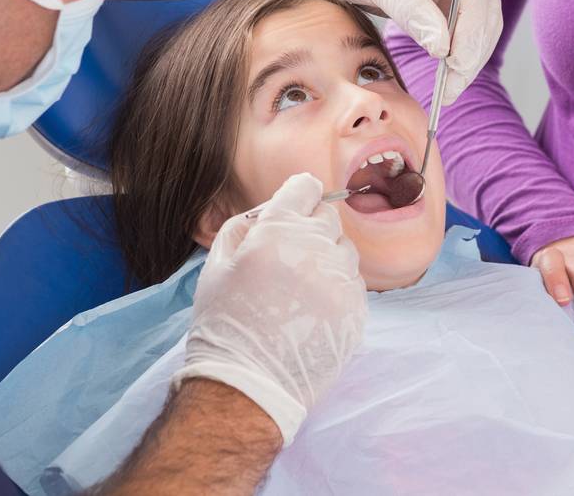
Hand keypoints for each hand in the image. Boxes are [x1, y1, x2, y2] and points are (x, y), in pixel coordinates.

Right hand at [170, 173, 367, 445]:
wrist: (248, 385)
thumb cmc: (225, 324)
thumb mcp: (216, 264)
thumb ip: (244, 226)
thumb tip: (269, 210)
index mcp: (280, 230)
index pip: (307, 187)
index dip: (298, 197)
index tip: (293, 211)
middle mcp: (317, 247)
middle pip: (329, 217)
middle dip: (311, 229)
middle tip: (289, 257)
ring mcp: (342, 280)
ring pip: (345, 250)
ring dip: (327, 259)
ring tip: (299, 290)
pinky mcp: (357, 310)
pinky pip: (354, 284)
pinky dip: (337, 289)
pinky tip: (312, 311)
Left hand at [268, 0, 501, 102]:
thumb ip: (413, 13)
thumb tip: (443, 49)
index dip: (470, 29)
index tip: (455, 64)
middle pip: (485, 7)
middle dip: (472, 50)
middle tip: (452, 87)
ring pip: (484, 21)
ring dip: (470, 56)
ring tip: (449, 88)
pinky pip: (469, 27)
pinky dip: (461, 52)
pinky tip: (449, 75)